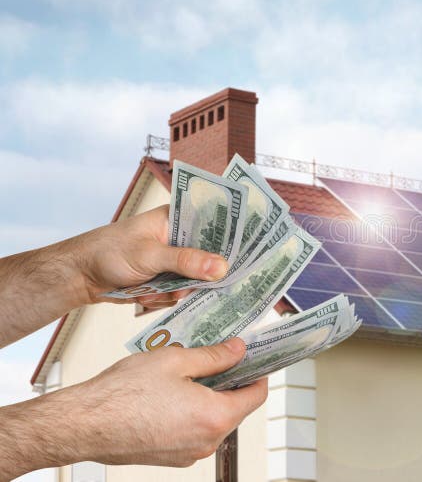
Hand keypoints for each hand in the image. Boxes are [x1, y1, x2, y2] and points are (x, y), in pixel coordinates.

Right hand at [0, 338, 267, 477]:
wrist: (82, 425)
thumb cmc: (122, 394)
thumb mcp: (175, 360)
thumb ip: (214, 356)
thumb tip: (238, 350)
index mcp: (215, 417)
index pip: (257, 395)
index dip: (258, 371)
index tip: (254, 357)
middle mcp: (207, 442)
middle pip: (237, 408)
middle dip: (232, 382)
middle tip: (220, 357)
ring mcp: (189, 454)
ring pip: (214, 420)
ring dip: (211, 397)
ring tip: (191, 372)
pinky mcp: (171, 458)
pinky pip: (194, 432)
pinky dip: (193, 412)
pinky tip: (175, 393)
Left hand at [73, 204, 228, 307]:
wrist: (81, 276)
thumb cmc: (110, 252)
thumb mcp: (150, 255)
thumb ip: (186, 261)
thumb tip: (222, 268)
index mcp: (179, 218)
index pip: (215, 225)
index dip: (232, 239)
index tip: (244, 257)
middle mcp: (181, 238)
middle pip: (211, 257)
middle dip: (200, 276)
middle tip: (186, 284)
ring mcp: (174, 261)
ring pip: (197, 280)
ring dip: (178, 291)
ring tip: (155, 290)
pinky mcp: (168, 279)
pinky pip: (182, 293)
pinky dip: (166, 299)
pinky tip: (147, 295)